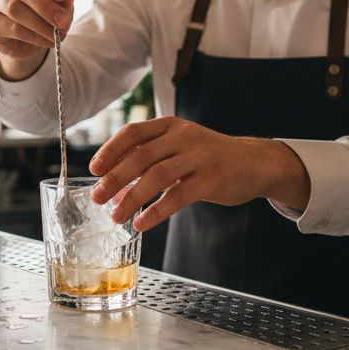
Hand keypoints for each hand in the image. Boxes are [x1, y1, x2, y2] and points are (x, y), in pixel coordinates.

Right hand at [0, 0, 74, 79]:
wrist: (26, 40)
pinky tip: (48, 41)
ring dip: (40, 24)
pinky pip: (13, 28)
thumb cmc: (44, 14)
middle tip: (62, 21)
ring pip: (16, 9)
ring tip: (57, 35)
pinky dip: (34, 36)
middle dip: (46, 6)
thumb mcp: (60, 6)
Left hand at [88, 117, 310, 230]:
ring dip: (132, 198)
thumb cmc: (208, 157)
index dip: (110, 150)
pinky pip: (177, 196)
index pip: (133, 132)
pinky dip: (156, 211)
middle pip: (140, 156)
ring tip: (116, 217)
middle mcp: (183, 137)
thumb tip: (114, 191)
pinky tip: (142, 223)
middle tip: (97, 197)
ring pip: (156, 176)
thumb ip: (149, 164)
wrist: (254, 163)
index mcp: (170, 125)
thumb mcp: (179, 149)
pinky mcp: (211, 179)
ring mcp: (198, 157)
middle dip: (114, 178)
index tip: (94, 169)